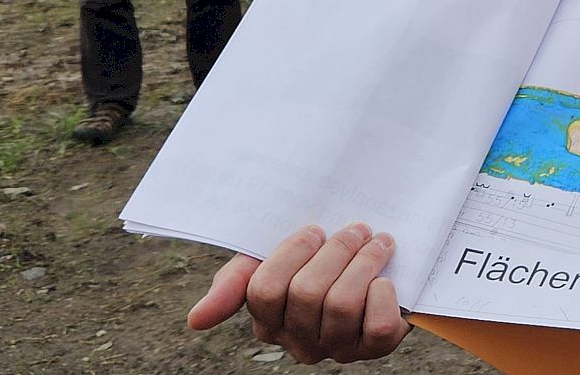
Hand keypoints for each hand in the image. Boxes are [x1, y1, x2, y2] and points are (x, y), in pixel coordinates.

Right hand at [187, 224, 407, 363]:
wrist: (378, 258)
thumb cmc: (318, 258)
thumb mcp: (271, 259)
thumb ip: (235, 283)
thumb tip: (194, 321)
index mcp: (268, 320)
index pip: (265, 290)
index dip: (294, 253)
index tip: (315, 229)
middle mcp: (298, 342)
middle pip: (307, 293)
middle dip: (336, 251)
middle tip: (357, 229)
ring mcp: (336, 349)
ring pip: (343, 305)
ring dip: (365, 264)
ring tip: (377, 243)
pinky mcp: (375, 349)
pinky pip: (378, 325)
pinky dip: (385, 295)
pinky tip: (384, 280)